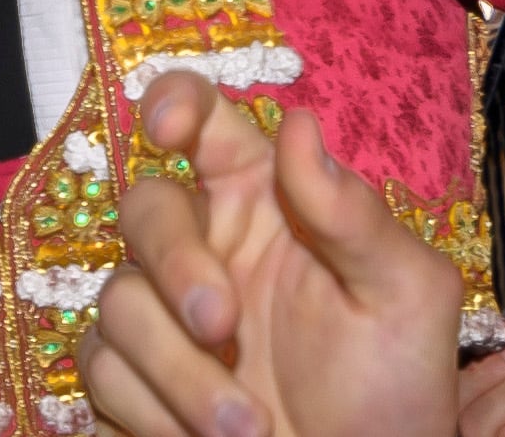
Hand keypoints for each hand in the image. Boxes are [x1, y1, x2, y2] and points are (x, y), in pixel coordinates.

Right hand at [83, 71, 460, 436]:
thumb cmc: (396, 387)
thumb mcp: (405, 295)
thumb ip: (355, 213)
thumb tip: (300, 123)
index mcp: (266, 202)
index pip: (203, 120)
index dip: (174, 101)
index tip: (166, 126)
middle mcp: (207, 245)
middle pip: (143, 207)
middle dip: (175, 267)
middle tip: (225, 328)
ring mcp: (164, 314)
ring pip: (119, 303)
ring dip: (179, 372)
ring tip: (250, 429)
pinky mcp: (134, 379)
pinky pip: (99, 370)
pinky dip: (151, 413)